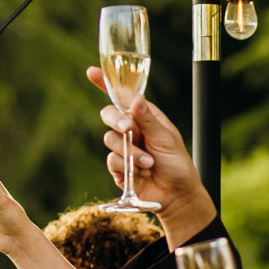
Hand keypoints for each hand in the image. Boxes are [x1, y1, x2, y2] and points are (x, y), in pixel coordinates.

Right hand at [88, 66, 210, 241]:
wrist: (176, 196)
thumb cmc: (177, 164)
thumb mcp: (166, 139)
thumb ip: (148, 120)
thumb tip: (135, 100)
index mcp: (145, 117)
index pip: (122, 96)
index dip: (105, 84)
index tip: (91, 72)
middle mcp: (132, 130)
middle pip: (109, 115)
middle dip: (116, 120)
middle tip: (128, 128)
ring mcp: (124, 148)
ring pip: (110, 139)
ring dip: (130, 151)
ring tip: (149, 163)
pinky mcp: (118, 167)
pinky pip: (111, 160)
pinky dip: (126, 166)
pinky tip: (140, 173)